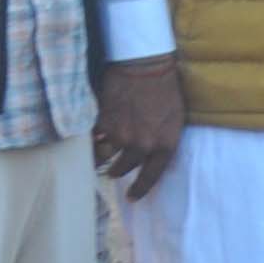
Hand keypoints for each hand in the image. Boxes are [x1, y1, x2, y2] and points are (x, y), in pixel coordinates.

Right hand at [92, 55, 185, 198]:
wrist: (145, 65)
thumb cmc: (165, 87)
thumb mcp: (175, 118)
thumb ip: (162, 139)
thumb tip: (150, 153)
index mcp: (164, 146)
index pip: (151, 177)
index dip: (140, 189)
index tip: (132, 198)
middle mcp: (141, 146)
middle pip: (122, 169)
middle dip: (116, 170)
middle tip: (112, 171)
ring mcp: (120, 136)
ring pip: (103, 156)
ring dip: (100, 156)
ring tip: (98, 154)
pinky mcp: (102, 123)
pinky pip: (92, 139)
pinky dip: (89, 137)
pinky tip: (88, 135)